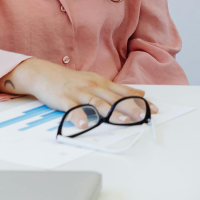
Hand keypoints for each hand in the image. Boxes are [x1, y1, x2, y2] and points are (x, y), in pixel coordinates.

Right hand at [0, 58, 159, 120]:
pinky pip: (73, 109)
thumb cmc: (72, 80)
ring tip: (122, 121)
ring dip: (110, 112)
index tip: (154, 109)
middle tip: (144, 117)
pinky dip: (79, 117)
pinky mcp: (64, 99)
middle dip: (130, 108)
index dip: (139, 101)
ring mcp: (79, 92)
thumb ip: (117, 89)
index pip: (124, 93)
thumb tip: (140, 93)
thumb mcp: (96, 81)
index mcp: (102, 83)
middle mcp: (93, 86)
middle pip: (114, 98)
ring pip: (97, 103)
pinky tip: (85, 125)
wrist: (44, 74)